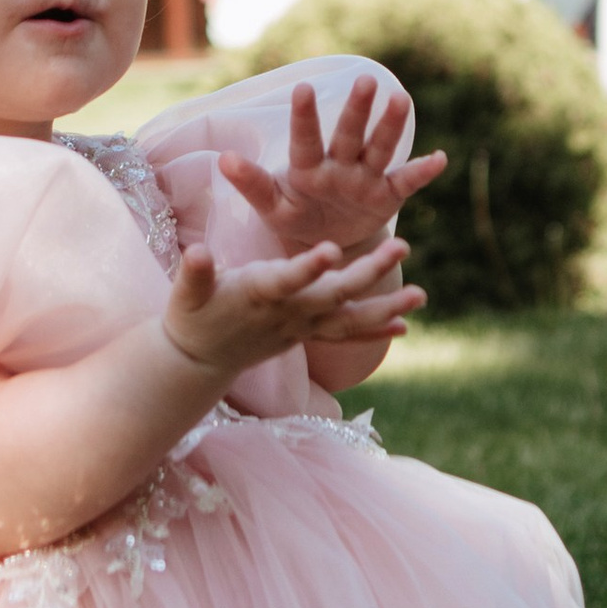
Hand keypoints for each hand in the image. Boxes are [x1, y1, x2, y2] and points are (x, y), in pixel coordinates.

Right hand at [162, 228, 422, 388]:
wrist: (199, 362)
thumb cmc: (191, 316)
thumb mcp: (185, 293)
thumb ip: (194, 273)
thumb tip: (195, 252)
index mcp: (258, 294)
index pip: (287, 280)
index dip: (308, 267)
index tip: (332, 250)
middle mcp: (287, 313)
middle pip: (334, 294)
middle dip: (369, 272)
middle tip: (401, 245)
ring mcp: (300, 328)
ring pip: (349, 320)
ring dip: (386, 308)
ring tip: (420, 296)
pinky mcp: (306, 335)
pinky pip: (346, 336)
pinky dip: (375, 331)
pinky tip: (406, 325)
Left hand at [220, 76, 446, 257]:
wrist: (326, 244)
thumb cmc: (294, 219)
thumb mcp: (272, 208)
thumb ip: (253, 184)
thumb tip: (224, 157)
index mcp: (307, 167)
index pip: (305, 138)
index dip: (304, 116)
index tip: (302, 88)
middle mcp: (339, 165)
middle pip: (348, 134)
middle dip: (357, 110)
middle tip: (365, 81)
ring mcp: (365, 177)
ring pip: (379, 148)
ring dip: (390, 126)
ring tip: (401, 100)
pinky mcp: (387, 194)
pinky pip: (406, 181)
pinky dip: (423, 171)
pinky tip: (440, 158)